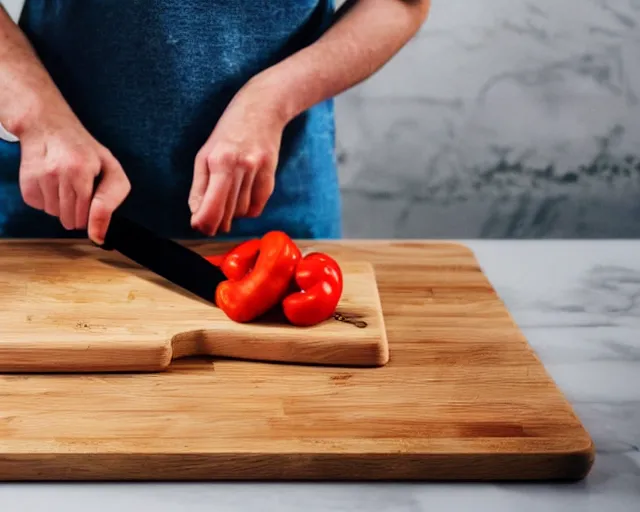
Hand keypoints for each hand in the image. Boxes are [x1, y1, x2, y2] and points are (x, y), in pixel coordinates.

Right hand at [17, 106, 130, 243]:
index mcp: (83, 168)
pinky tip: (52, 184)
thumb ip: (110, 201)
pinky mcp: (26, 182)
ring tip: (66, 185)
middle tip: (81, 194)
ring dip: (62, 207)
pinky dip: (47, 201)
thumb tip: (98, 236)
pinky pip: (40, 207)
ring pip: (55, 215)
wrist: (48, 127)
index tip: (94, 221)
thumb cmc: (85, 151)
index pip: (88, 213)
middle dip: (79, 214)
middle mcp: (59, 173)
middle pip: (71, 219)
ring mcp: (40, 177)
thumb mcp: (110, 168)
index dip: (93, 220)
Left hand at [189, 79, 286, 235]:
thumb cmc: (229, 130)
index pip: (211, 206)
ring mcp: (258, 171)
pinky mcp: (271, 174)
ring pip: (242, 211)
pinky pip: (258, 206)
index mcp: (218, 162)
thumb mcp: (205, 154)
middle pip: (227, 212)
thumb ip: (199, 187)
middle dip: (216, 223)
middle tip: (210, 225)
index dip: (204, 223)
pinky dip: (248, 210)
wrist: (262, 107)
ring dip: (232, 214)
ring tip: (227, 202)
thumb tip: (196, 214)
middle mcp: (239, 167)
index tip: (200, 227)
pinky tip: (242, 200)